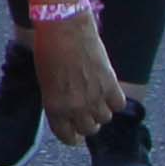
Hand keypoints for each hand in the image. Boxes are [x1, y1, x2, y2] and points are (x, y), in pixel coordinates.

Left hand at [32, 15, 126, 144]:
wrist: (64, 28)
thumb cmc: (49, 50)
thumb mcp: (46, 81)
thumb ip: (57, 101)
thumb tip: (69, 112)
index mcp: (54, 107)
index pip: (66, 136)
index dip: (72, 137)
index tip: (75, 134)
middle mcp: (75, 108)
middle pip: (89, 130)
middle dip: (88, 123)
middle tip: (87, 113)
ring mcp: (95, 98)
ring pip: (105, 118)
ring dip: (102, 111)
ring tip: (97, 98)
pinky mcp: (111, 85)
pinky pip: (119, 105)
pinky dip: (115, 100)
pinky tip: (109, 91)